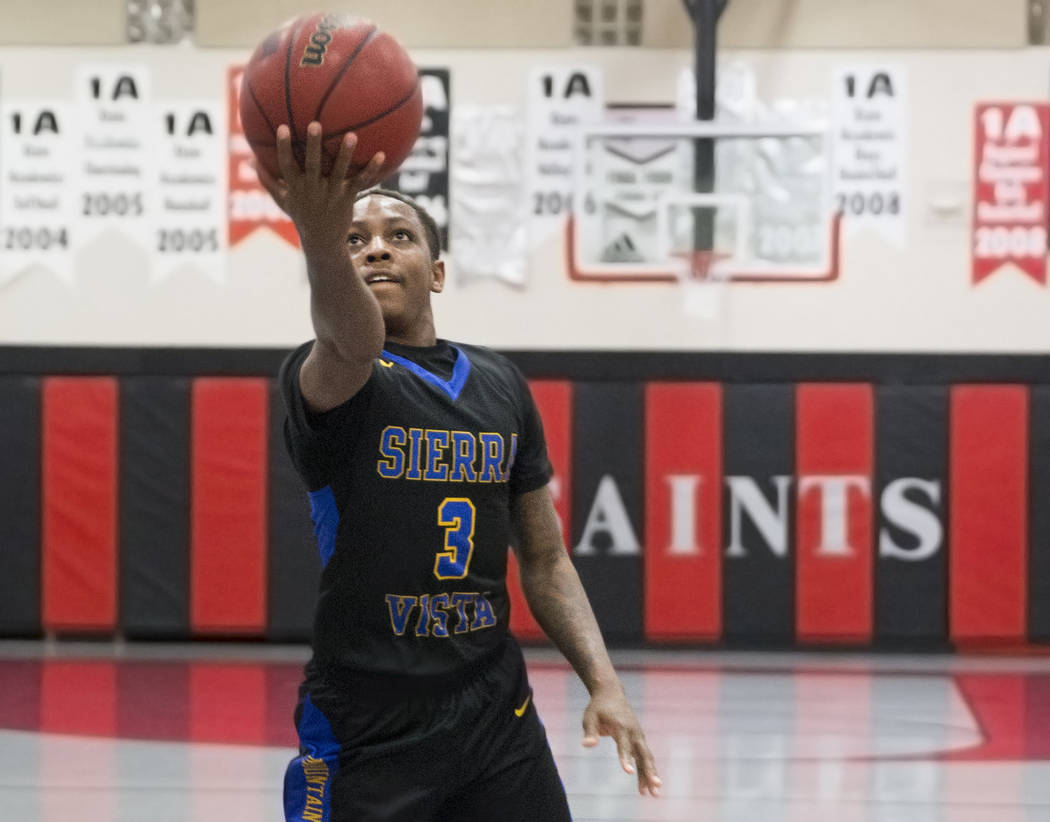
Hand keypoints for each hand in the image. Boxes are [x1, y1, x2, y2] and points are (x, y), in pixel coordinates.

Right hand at [254, 121, 385, 249]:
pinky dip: (371, 170)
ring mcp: (331, 194)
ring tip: (352, 135)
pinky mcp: (347, 198)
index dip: (284, 147)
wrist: (322, 241)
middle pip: (311, 164)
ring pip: (338, 171)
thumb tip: (249, 160)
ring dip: (345, 153)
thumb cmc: (301, 215)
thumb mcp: (281, 199)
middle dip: (312, 144)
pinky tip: (382, 155)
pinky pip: (360, 182)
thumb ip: (267, 179)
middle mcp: (312, 189)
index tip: (283, 127)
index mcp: (295, 187)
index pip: (286, 165)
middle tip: (315, 124)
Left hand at [582, 686, 661, 796]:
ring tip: (655, 794)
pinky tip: (646, 787)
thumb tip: (587, 745)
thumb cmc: (598, 707)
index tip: (629, 772)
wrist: (611, 693)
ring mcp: (638, 735)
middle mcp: (633, 732)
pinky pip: (644, 757)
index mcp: (621, 726)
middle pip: (644, 753)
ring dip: (651, 775)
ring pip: (647, 758)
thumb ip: (590, 732)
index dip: (625, 758)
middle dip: (650, 770)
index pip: (624, 745)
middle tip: (656, 786)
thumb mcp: (590, 717)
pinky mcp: (638, 739)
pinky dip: (646, 771)